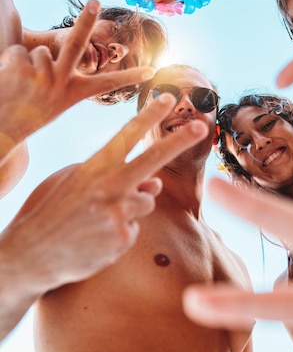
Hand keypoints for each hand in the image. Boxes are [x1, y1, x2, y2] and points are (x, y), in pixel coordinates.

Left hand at [0, 0, 153, 162]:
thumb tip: (61, 55)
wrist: (1, 130)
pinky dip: (8, 62)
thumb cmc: (26, 114)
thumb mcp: (49, 100)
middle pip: (76, 43)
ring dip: (27, 63)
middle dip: (86, 20)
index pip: (106, 84)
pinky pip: (16, 52)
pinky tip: (6, 81)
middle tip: (94, 1)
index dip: (130, 76)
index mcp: (73, 93)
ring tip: (18, 86)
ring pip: (39, 52)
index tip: (152, 72)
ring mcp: (42, 75)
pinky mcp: (21, 68)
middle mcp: (62, 83)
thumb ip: (57, 76)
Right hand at [2, 94, 207, 292]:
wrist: (32, 254)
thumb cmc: (54, 210)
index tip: (169, 97)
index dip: (149, 115)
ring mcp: (117, 213)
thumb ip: (115, 175)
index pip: (126, 135)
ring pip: (146, 200)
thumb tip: (155, 181)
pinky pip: (135, 228)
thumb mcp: (76, 182)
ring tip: (98, 217)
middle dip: (180, 140)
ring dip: (131, 206)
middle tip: (203, 127)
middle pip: (153, 158)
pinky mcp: (122, 238)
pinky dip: (121, 231)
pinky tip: (98, 237)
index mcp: (94, 167)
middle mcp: (108, 186)